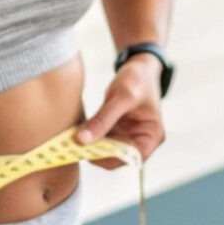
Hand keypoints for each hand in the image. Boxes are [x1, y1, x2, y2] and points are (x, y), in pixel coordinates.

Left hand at [73, 54, 165, 169]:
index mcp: (152, 137)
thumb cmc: (138, 79)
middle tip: (72, 146)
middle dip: (96, 153)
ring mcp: (128, 136)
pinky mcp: (117, 131)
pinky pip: (102, 139)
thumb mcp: (122, 97)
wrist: (140, 66)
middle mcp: (142, 141)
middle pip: (116, 157)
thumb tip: (82, 140)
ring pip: (106, 150)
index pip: (129, 158)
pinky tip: (76, 132)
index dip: (107, 158)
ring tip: (71, 140)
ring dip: (91, 146)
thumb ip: (103, 119)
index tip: (84, 150)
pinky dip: (90, 137)